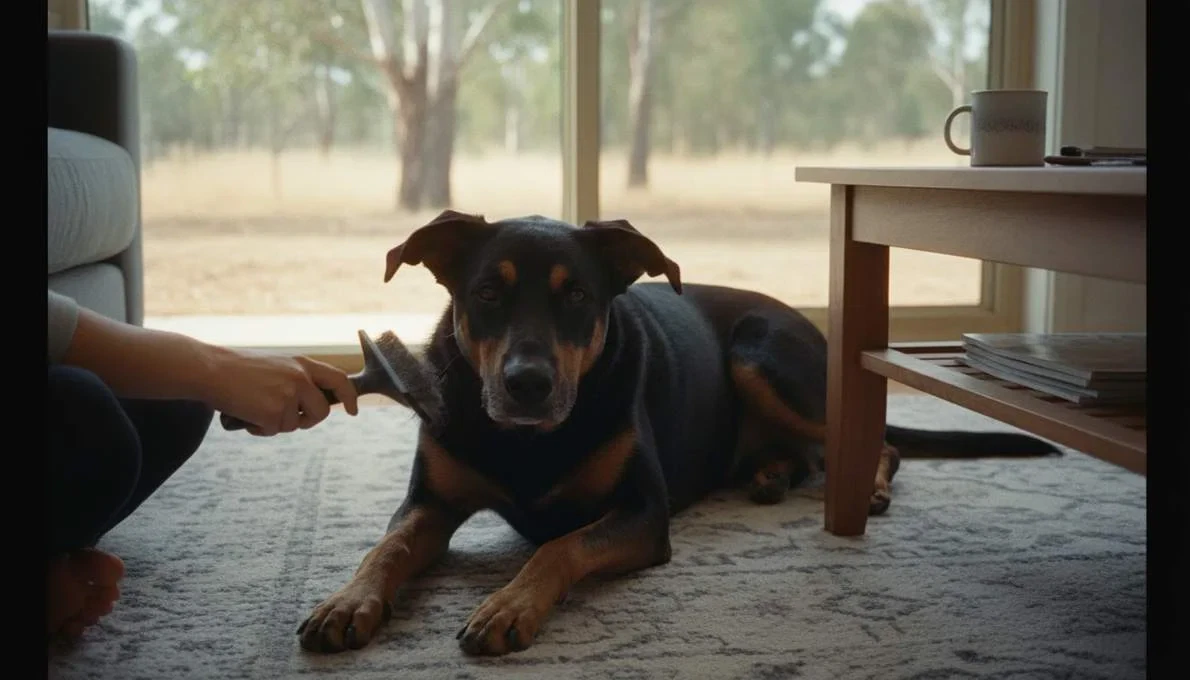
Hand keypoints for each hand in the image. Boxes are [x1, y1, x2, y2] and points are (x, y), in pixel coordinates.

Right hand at [202, 349, 359, 435]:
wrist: (210, 370)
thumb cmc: (238, 370)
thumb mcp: (275, 366)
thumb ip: (296, 381)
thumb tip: (311, 406)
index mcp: (302, 364)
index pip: (339, 379)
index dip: (349, 397)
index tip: (352, 411)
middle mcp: (300, 378)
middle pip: (320, 412)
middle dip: (306, 421)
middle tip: (284, 418)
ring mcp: (288, 395)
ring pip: (293, 425)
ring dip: (275, 423)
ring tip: (254, 407)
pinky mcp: (273, 412)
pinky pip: (274, 431)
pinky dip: (259, 428)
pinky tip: (246, 413)